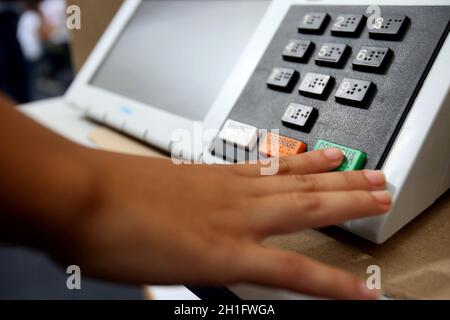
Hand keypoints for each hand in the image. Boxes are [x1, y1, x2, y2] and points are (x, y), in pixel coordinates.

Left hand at [53, 148, 389, 299]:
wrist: (81, 196)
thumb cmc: (113, 241)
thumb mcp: (167, 278)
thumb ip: (206, 276)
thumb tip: (225, 273)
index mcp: (224, 252)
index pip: (297, 272)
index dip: (336, 285)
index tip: (366, 291)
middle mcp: (235, 214)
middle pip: (309, 207)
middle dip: (351, 202)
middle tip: (383, 192)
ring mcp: (225, 186)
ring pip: (291, 179)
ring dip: (329, 173)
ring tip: (357, 166)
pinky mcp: (210, 170)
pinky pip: (260, 165)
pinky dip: (287, 161)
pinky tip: (300, 156)